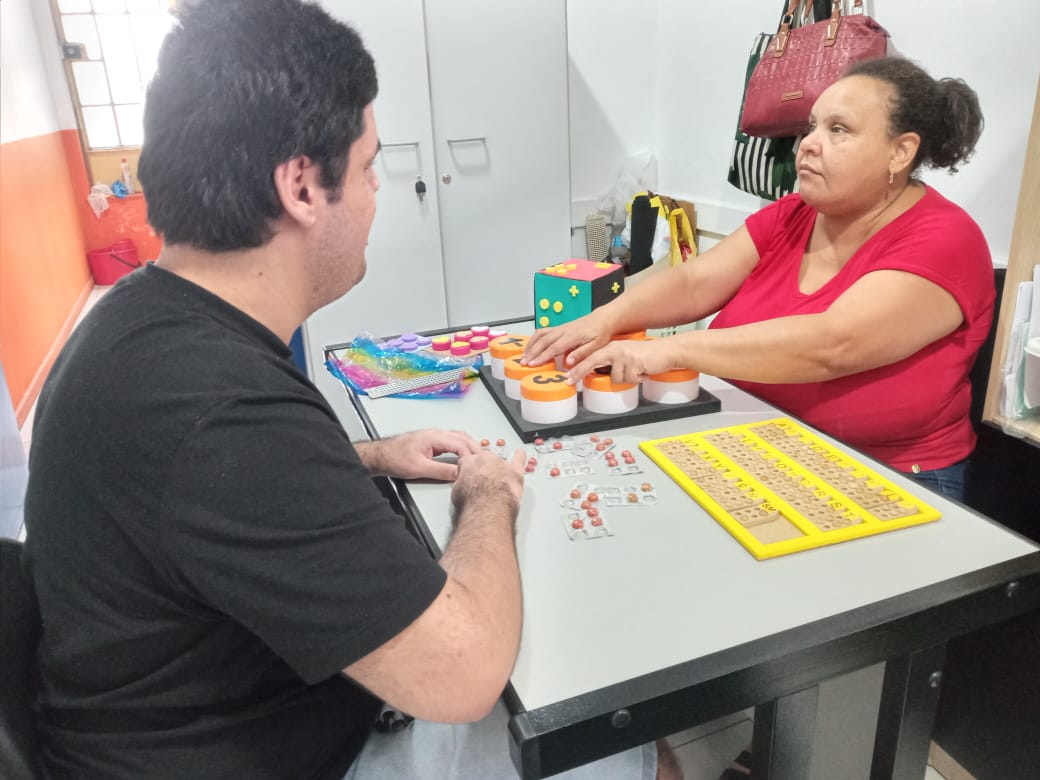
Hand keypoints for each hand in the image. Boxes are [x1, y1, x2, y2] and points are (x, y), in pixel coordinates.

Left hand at [361, 429, 481, 480]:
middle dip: (475, 449)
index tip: (477, 467)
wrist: (380, 455)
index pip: (461, 444)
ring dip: (469, 447)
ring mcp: (434, 436)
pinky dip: (462, 447)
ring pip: (458, 438)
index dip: (471, 455)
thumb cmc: (395, 459)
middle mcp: (436, 433)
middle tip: (485, 461)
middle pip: (463, 438)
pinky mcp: (431, 442)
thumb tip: (459, 473)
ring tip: (478, 458)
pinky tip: (463, 455)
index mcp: (435, 437)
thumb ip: (441, 470)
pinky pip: (452, 441)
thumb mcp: (420, 468)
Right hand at [451, 448, 525, 516]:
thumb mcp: (456, 491)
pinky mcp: (515, 472)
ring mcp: (501, 465)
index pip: (468, 461)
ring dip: (499, 470)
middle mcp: (486, 459)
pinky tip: (520, 453)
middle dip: (484, 470)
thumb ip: (461, 483)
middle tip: (483, 483)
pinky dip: (520, 457)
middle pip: (485, 460)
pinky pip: (519, 460)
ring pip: (501, 462)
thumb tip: (463, 487)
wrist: (487, 509)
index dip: (469, 470)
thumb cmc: (472, 502)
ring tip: (498, 480)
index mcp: (469, 461)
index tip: (470, 476)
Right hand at [522, 310, 614, 368]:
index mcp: (572, 336)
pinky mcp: (559, 328)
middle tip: (524, 362)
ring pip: (540, 335)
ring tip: (524, 356)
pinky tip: (530, 346)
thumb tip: (569, 362)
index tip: (533, 364)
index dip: (542, 356)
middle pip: (543, 341)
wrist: (602, 320)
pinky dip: (534, 339)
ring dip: (531, 345)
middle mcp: (563, 330)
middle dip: (532, 352)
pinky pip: (543, 331)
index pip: (554, 347)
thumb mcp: (596, 346)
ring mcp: (560, 328)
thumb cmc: (600, 333)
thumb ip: (582, 353)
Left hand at [567, 339, 675, 384]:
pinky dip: (637, 380)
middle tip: (569, 380)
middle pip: (592, 361)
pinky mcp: (634, 361)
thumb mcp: (625, 356)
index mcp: (612, 347)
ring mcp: (624, 355)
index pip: (590, 357)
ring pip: (616, 378)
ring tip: (636, 372)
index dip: (578, 367)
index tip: (567, 376)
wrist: (667, 352)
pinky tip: (643, 372)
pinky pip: (629, 380)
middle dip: (579, 372)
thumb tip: (597, 373)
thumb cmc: (647, 357)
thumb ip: (612, 362)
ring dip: (627, 380)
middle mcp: (615, 349)